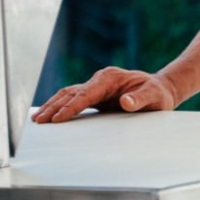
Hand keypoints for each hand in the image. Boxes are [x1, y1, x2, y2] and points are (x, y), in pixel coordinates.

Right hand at [32, 66, 179, 123]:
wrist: (161, 90)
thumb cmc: (158, 94)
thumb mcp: (155, 97)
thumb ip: (141, 99)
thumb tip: (126, 102)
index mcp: (111, 78)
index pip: (87, 93)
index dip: (71, 106)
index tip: (57, 118)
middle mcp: (101, 80)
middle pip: (73, 93)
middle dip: (55, 107)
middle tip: (39, 121)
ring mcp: (96, 86)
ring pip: (69, 95)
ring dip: (53, 106)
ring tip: (37, 119)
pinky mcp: (95, 95)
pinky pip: (73, 99)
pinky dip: (59, 106)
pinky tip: (48, 114)